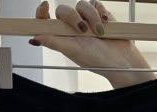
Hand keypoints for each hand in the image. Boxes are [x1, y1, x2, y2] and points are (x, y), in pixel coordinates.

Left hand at [30, 1, 154, 88]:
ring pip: (82, 5)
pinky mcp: (100, 15)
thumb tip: (34, 39)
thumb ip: (54, 42)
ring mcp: (86, 21)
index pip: (47, 21)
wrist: (122, 59)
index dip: (42, 12)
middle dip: (74, 17)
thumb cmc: (97, 60)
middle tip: (84, 30)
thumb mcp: (73, 50)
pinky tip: (106, 22)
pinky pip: (96, 3)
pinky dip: (101, 11)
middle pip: (64, 10)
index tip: (45, 6)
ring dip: (91, 16)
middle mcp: (72, 28)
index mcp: (63, 37)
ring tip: (100, 31)